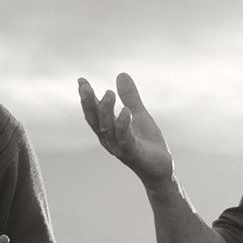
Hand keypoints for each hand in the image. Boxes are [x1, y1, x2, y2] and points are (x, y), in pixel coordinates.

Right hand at [80, 72, 172, 186]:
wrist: (161, 168)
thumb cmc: (147, 143)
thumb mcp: (139, 114)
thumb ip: (130, 97)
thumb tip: (121, 74)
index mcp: (108, 130)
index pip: (93, 113)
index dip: (86, 98)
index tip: (81, 81)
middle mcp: (109, 139)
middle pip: (94, 120)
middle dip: (88, 103)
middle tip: (85, 86)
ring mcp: (119, 147)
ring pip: (107, 128)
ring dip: (105, 111)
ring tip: (108, 93)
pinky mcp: (133, 154)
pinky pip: (125, 138)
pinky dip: (123, 125)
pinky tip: (126, 111)